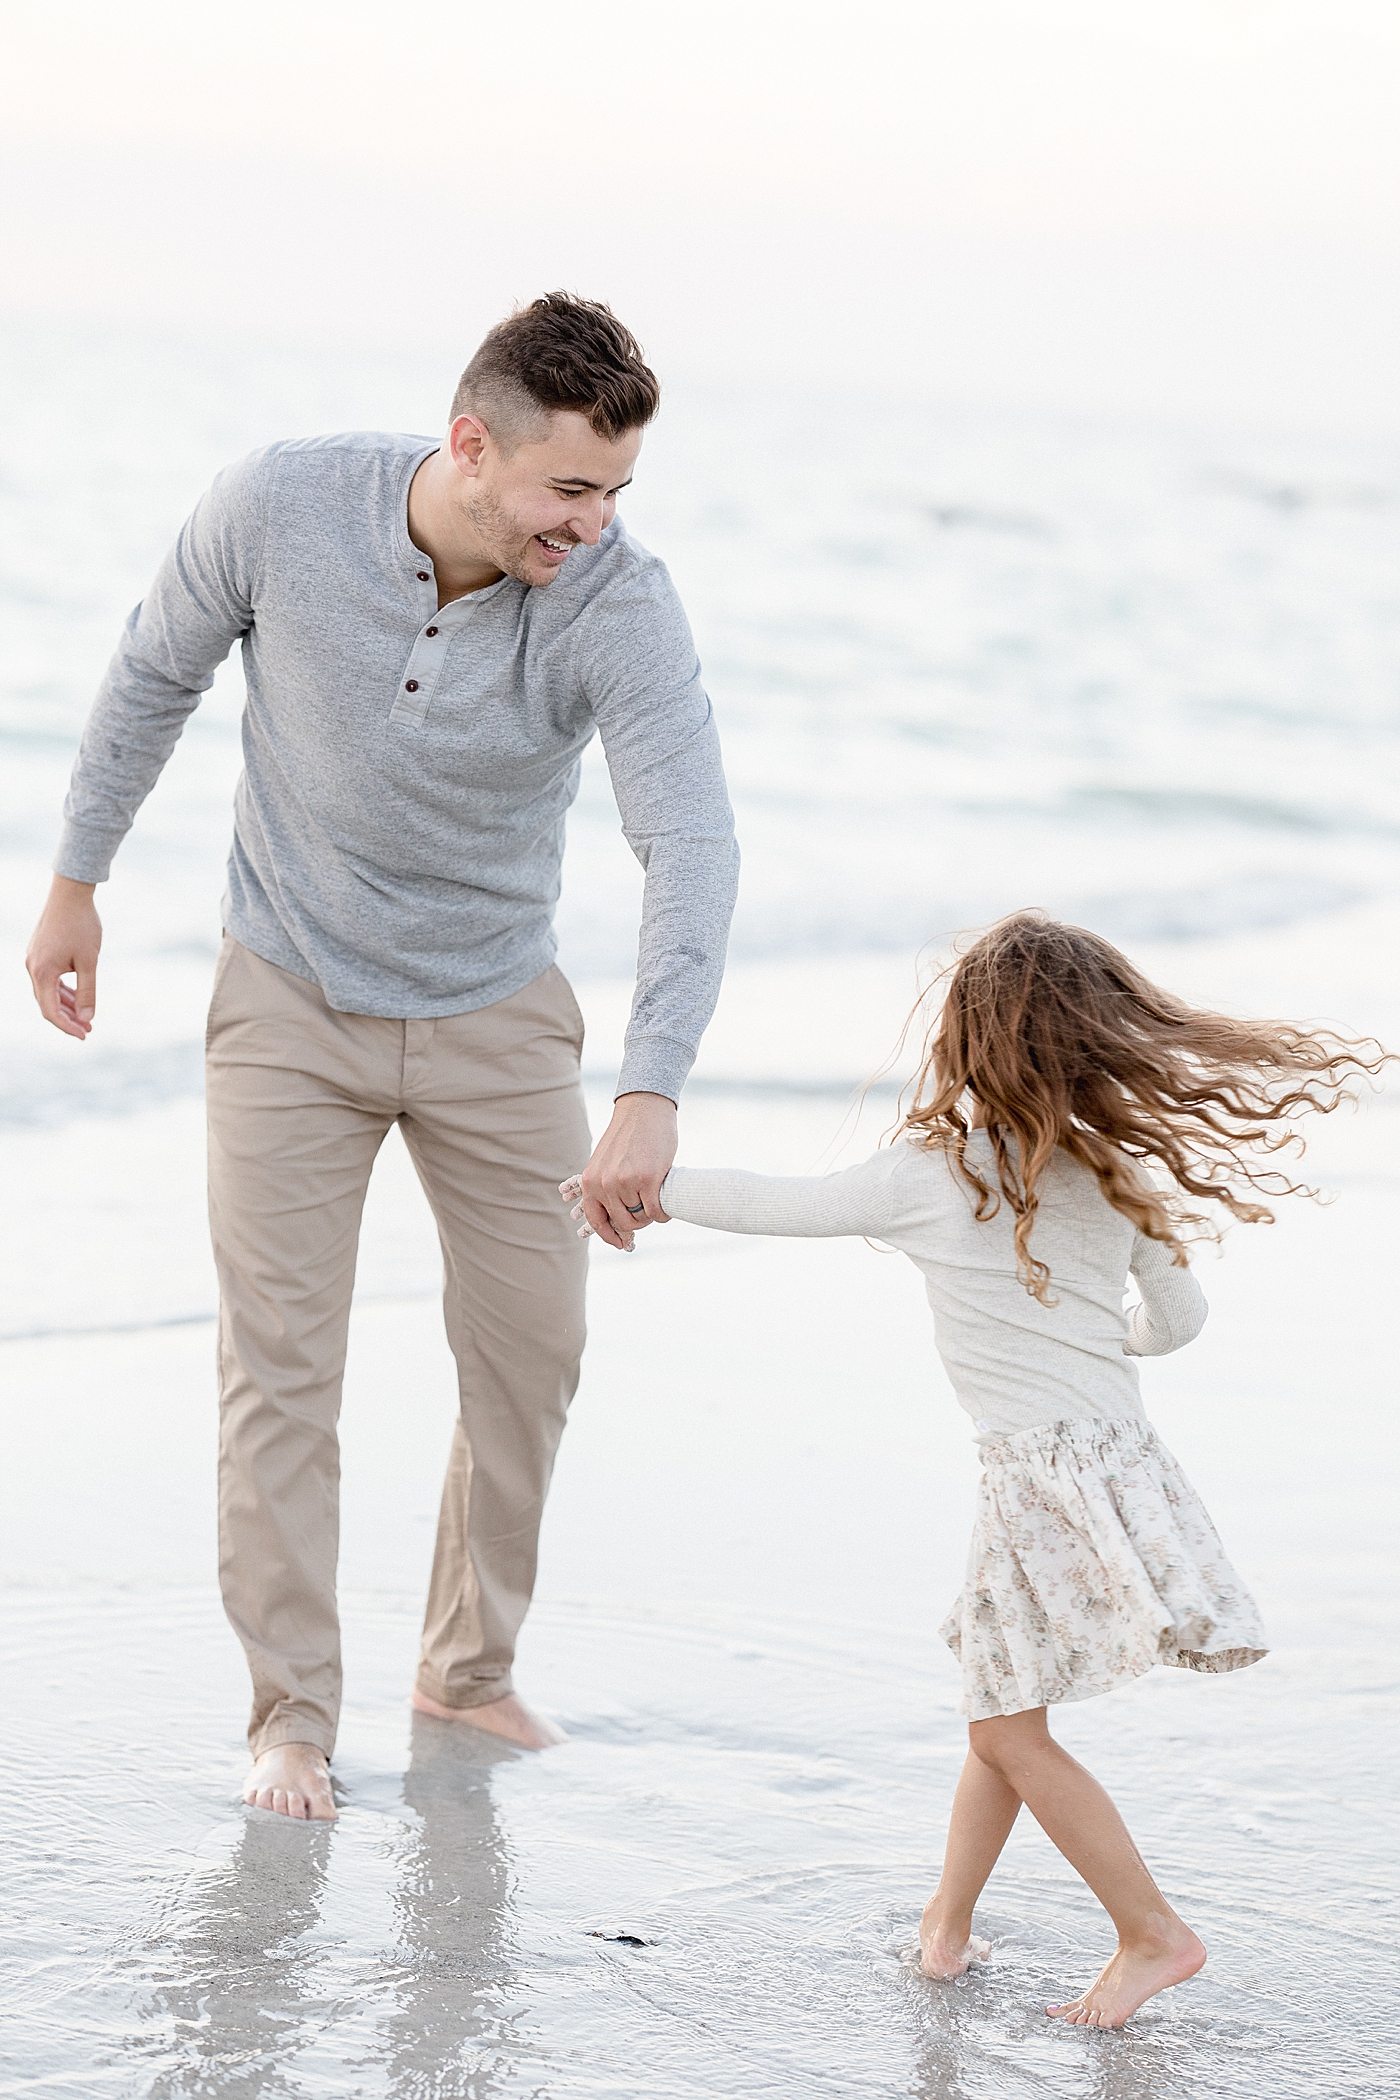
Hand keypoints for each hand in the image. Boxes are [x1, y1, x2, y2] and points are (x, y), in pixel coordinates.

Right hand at [26, 876, 101, 1039]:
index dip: (67, 1027)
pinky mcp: (39, 952)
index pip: (50, 1011)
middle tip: (88, 1030)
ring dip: (65, 1005)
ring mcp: (33, 959)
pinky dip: (61, 990)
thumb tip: (86, 1018)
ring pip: (47, 992)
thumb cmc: (82, 926)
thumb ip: (88, 991)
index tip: (85, 1035)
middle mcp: (32, 967)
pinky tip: (76, 997)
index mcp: (42, 972)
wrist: (70, 893)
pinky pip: (48, 979)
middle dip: (67, 1019)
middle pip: (47, 1004)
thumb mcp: (89, 961)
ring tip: (85, 1017)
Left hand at [566, 1091, 676, 1250]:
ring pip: (641, 1217)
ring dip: (651, 1215)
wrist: (643, 1109)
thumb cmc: (628, 1137)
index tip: (620, 1243)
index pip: (596, 1220)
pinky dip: (663, 1214)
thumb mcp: (605, 1162)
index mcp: (590, 1181)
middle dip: (637, 1223)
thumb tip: (616, 1220)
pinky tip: (665, 1208)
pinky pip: (656, 1211)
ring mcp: (625, 1183)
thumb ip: (605, 1188)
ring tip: (656, 1201)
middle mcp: (604, 1184)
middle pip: (623, 1222)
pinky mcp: (647, 1179)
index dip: (609, 1236)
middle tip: (647, 1214)